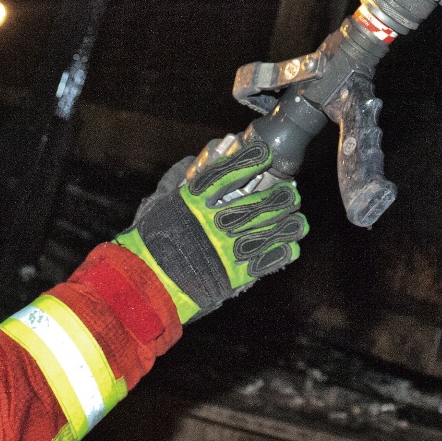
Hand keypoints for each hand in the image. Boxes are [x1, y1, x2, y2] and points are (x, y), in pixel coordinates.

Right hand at [115, 135, 306, 321]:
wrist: (142, 286)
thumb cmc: (146, 244)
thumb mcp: (156, 206)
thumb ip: (174, 184)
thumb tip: (187, 163)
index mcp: (192, 203)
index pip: (226, 175)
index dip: (249, 162)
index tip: (266, 154)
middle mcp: (211, 223)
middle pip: (253, 204)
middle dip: (277, 198)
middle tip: (292, 194)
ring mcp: (222, 250)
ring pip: (263, 232)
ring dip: (285, 226)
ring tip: (299, 221)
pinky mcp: (229, 276)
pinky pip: (261, 263)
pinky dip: (278, 254)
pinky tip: (291, 247)